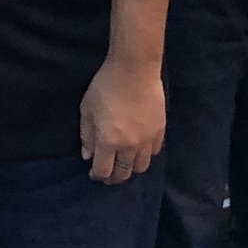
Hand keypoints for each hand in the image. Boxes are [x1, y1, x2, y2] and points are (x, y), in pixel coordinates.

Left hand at [79, 57, 164, 184]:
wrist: (135, 69)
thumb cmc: (106, 85)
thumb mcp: (87, 108)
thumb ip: (86, 135)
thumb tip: (87, 155)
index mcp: (108, 141)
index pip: (103, 171)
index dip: (97, 176)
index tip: (93, 173)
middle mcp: (129, 146)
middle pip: (123, 174)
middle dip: (114, 177)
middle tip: (109, 174)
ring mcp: (147, 139)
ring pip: (141, 167)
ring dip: (131, 169)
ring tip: (125, 163)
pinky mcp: (160, 130)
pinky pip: (154, 152)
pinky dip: (145, 155)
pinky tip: (139, 149)